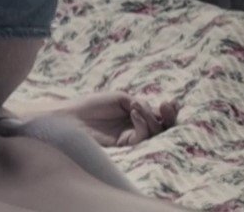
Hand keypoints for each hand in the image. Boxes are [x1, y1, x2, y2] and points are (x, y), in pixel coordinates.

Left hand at [48, 92, 178, 146]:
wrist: (72, 117)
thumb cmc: (92, 105)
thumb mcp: (121, 99)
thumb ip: (140, 104)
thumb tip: (158, 111)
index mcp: (137, 116)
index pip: (159, 115)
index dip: (169, 111)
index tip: (171, 102)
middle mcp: (138, 128)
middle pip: (163, 127)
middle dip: (169, 116)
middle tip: (167, 106)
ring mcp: (132, 137)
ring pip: (155, 132)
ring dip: (151, 117)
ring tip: (135, 107)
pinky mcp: (126, 146)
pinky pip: (142, 136)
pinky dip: (143, 124)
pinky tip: (134, 113)